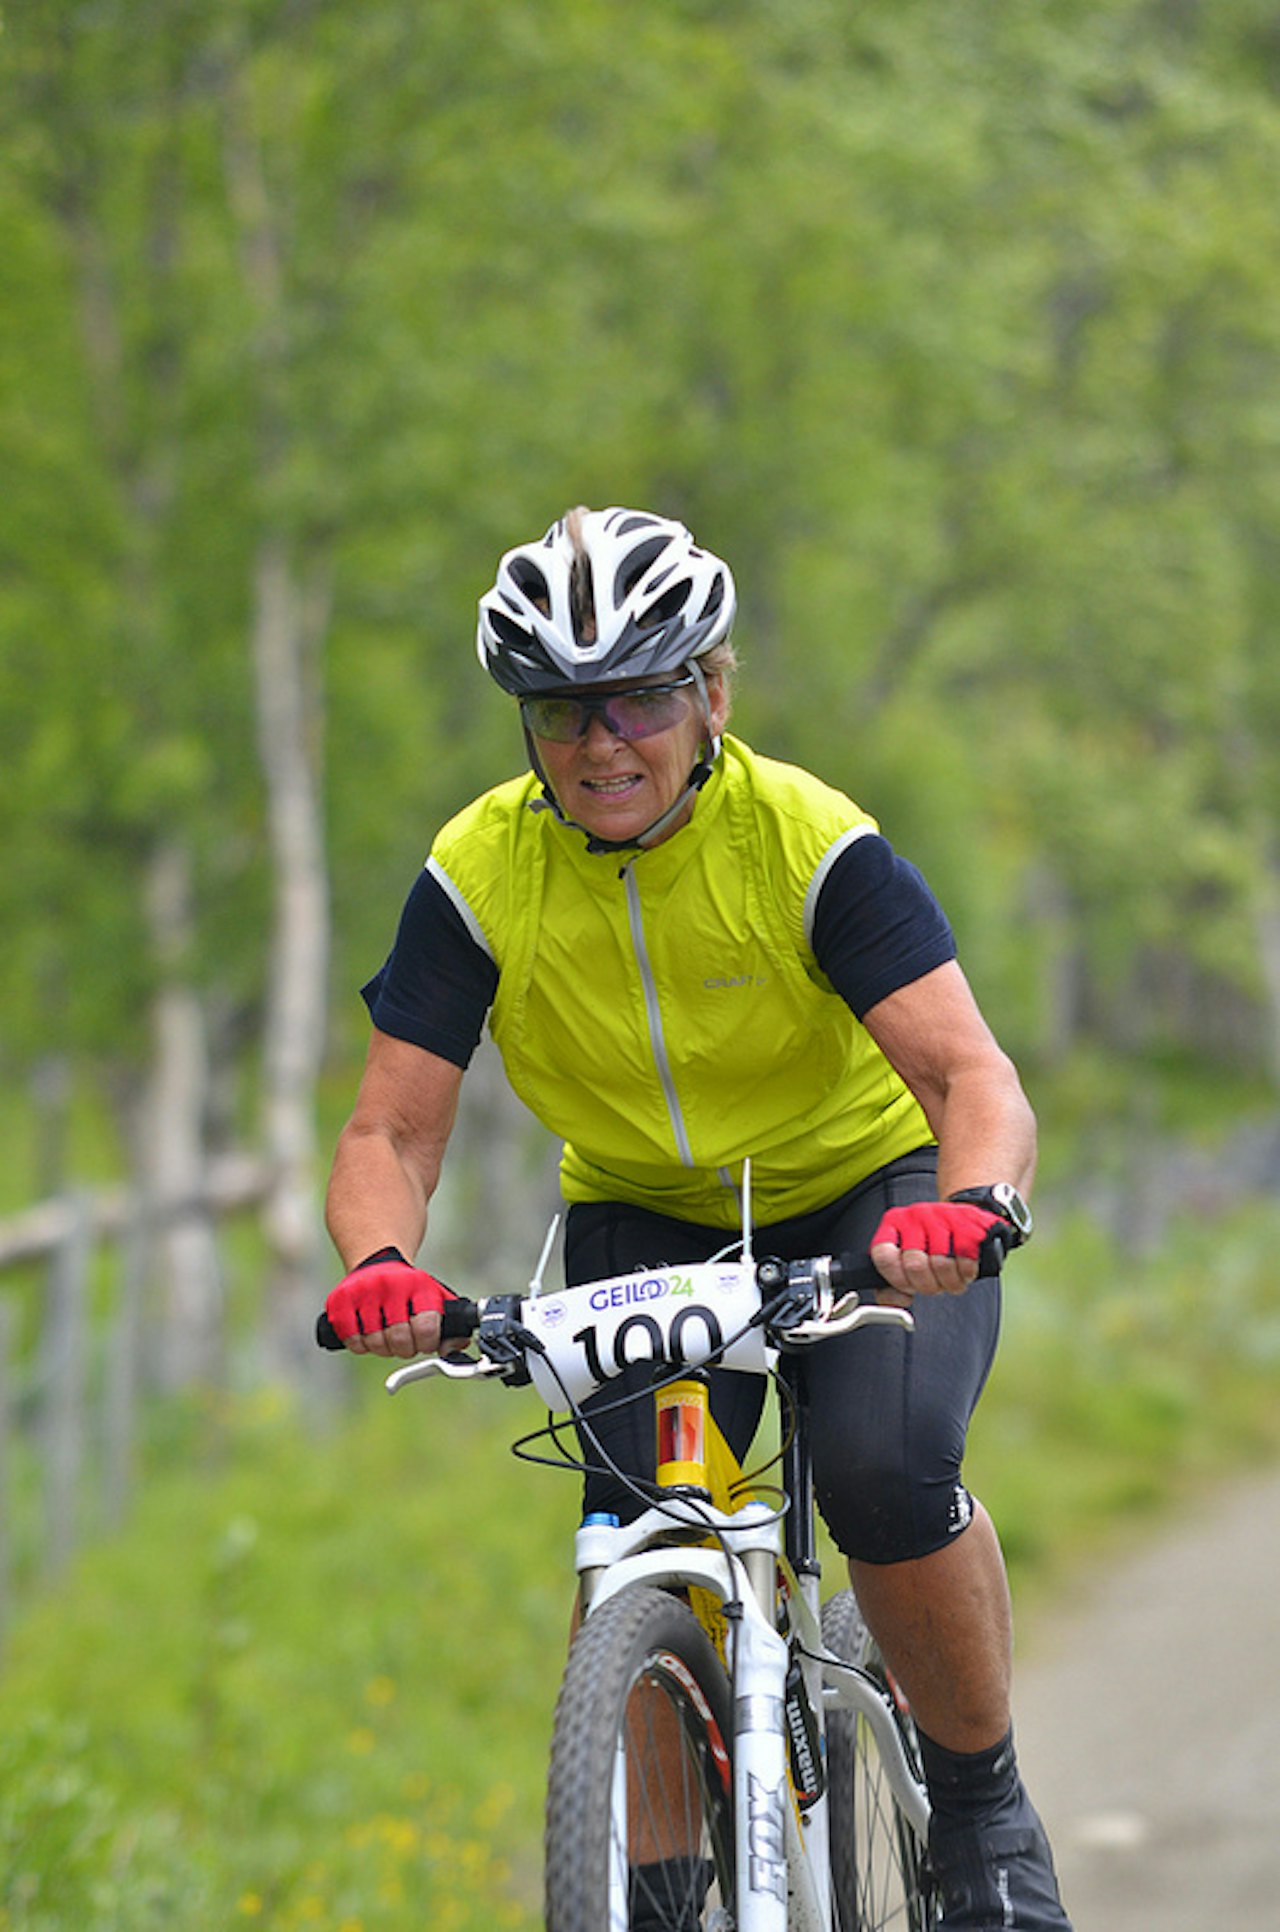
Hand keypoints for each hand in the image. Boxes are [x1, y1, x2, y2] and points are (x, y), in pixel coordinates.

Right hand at [324, 1250, 455, 1357]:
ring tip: (386, 1337)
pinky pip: (351, 1340)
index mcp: (417, 1284)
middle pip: (398, 1338)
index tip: (425, 1342)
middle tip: (405, 1344)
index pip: (426, 1326)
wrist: (375, 1260)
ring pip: (374, 1342)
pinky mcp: (340, 1300)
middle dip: (404, 1349)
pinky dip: (360, 1345)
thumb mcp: (434, 1297)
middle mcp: (390, 1285)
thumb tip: (455, 1349)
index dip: (427, 1343)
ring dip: (382, 1348)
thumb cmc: (408, 1288)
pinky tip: (367, 1334)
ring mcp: (363, 1291)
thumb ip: (451, 1325)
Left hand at [869, 1202, 1003, 1302]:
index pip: (883, 1256)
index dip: (897, 1279)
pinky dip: (967, 1272)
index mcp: (893, 1223)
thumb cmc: (933, 1244)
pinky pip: (965, 1258)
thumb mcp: (906, 1259)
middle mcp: (915, 1216)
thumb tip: (897, 1301)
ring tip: (952, 1279)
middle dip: (928, 1286)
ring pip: (941, 1263)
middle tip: (935, 1286)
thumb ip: (891, 1285)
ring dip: (950, 1282)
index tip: (909, 1287)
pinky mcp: (966, 1220)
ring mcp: (940, 1215)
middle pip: (914, 1265)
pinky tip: (965, 1270)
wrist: (965, 1221)